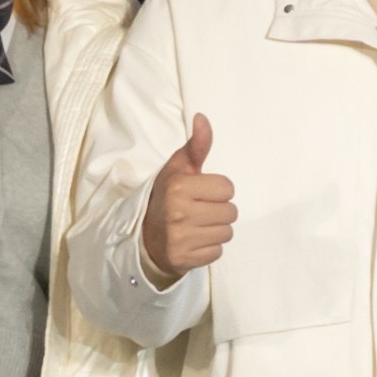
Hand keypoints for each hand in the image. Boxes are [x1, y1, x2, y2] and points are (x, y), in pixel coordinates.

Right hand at [137, 112, 236, 281]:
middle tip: (199, 211)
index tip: (200, 193)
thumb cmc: (167, 197)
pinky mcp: (185, 259)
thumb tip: (202, 117)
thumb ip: (196, 146)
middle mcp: (179, 212)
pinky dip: (209, 248)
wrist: (145, 237)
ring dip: (216, 230)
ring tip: (197, 226)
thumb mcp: (178, 169)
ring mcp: (181, 238)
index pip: (227, 188)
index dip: (217, 190)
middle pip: (231, 212)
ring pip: (227, 232)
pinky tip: (194, 241)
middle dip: (219, 211)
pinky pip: (217, 252)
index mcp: (178, 187)